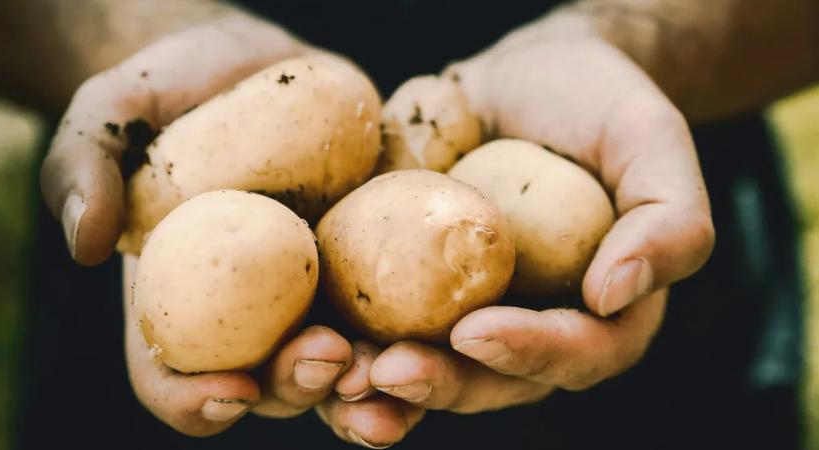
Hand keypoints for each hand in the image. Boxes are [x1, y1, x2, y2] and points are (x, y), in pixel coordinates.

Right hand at [48, 14, 418, 441]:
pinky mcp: (373, 260)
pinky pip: (401, 307)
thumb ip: (83, 166)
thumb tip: (86, 242)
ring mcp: (317, 294)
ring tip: (397, 365)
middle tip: (330, 356)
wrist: (247, 65)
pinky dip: (423, 326)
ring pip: (345, 365)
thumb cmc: (168, 94)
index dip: (195, 400)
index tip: (231, 390)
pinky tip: (451, 322)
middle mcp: (252, 316)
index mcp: (180, 303)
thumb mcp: (112, 114)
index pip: (174, 378)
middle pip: (273, 383)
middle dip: (302, 386)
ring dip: (374, 382)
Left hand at [366, 25, 713, 419]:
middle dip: (439, 384)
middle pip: (488, 382)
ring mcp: (462, 310)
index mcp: (596, 313)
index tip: (478, 332)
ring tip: (337, 377)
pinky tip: (305, 338)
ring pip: (423, 371)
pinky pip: (372, 324)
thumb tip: (616, 294)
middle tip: (390, 372)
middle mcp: (526, 326)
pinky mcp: (407, 285)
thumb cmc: (598, 105)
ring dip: (376, 388)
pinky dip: (339, 339)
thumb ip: (669, 219)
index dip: (528, 353)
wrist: (526, 77)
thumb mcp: (651, 142)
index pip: (574, 353)